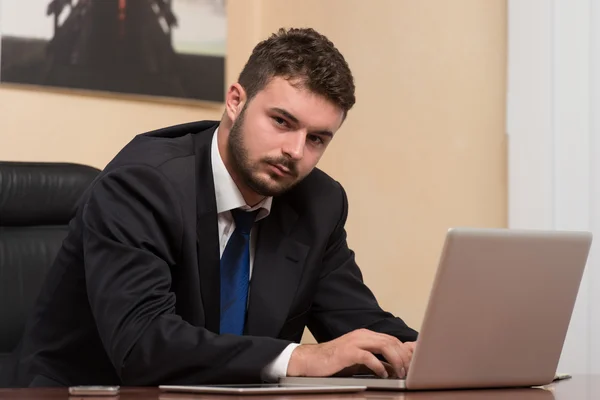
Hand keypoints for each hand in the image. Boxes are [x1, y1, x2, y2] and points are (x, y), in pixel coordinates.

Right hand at [287, 328, 415, 378]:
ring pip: (384, 346)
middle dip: (403, 357)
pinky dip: (379, 366)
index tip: (413, 363)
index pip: (392, 339)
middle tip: (409, 371)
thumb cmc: (335, 361)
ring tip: (399, 373)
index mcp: (365, 335)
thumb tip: (394, 367)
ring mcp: (355, 342)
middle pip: (391, 341)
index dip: (405, 351)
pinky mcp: (347, 352)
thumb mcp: (359, 359)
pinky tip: (383, 374)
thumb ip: (375, 359)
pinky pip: (369, 356)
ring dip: (395, 360)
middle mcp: (362, 335)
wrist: (311, 360)